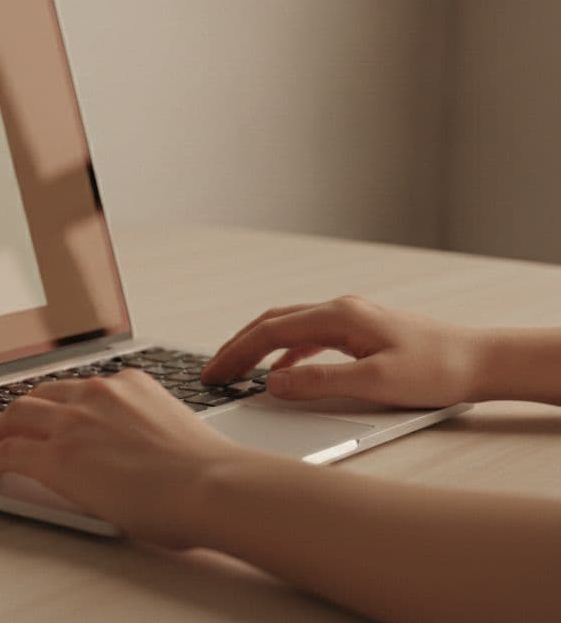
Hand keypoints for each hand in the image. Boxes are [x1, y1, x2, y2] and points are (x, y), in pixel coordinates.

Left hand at [0, 370, 258, 546]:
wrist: (212, 485)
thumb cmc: (208, 472)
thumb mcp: (175, 429)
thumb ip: (148, 428)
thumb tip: (141, 450)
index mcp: (130, 385)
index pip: (81, 388)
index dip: (60, 402)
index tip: (54, 411)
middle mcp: (97, 394)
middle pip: (42, 394)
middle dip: (23, 410)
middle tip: (13, 426)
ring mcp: (74, 423)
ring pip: (19, 415)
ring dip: (2, 430)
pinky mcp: (58, 457)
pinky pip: (11, 452)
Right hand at [201, 296, 484, 406]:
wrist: (482, 361)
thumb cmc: (437, 370)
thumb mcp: (374, 382)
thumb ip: (318, 382)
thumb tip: (272, 384)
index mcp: (338, 316)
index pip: (269, 331)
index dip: (235, 354)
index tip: (213, 374)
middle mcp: (340, 310)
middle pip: (272, 323)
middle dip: (237, 347)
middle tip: (212, 372)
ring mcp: (350, 318)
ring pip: (288, 328)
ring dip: (258, 349)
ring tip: (236, 372)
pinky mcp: (360, 332)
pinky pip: (309, 338)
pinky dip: (284, 354)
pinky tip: (280, 374)